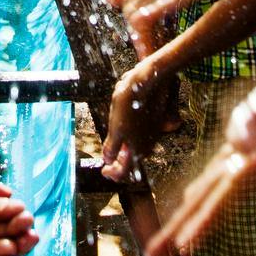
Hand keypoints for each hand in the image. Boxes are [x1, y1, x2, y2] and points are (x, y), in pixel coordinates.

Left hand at [101, 57, 171, 181]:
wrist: (149, 81)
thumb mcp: (116, 127)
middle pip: (130, 162)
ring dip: (122, 150)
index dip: (112, 175)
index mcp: (137, 150)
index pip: (124, 172)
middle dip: (118, 163)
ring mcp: (150, 135)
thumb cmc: (131, 103)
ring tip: (113, 144)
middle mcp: (146, 146)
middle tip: (107, 163)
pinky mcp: (151, 124)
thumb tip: (108, 160)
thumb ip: (112, 147)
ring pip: (134, 149)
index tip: (104, 170)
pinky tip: (122, 126)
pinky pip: (137, 136)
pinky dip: (128, 137)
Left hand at [145, 18, 255, 255]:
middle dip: (188, 227)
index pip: (226, 190)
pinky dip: (214, 184)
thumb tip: (240, 143)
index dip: (202, 220)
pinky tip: (206, 190)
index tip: (181, 249)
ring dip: (199, 211)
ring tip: (178, 238)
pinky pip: (233, 165)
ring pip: (223, 182)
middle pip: (218, 195)